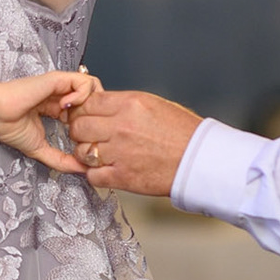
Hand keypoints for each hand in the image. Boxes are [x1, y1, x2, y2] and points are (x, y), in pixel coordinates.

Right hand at [0, 69, 100, 172]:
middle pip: (95, 98)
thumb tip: (82, 171)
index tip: (82, 139)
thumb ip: (61, 160)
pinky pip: (84, 82)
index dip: (91, 125)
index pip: (86, 112)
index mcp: (56, 109)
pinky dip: (82, 96)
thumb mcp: (40, 149)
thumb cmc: (8, 126)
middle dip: (97, 114)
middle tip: (85, 128)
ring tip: (76, 117)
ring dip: (91, 104)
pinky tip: (67, 108)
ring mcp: (60, 86)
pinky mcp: (58, 79)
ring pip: (94, 87)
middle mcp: (60, 96)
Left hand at [67, 91, 202, 195]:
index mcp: (130, 104)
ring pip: (81, 150)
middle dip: (80, 130)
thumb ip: (123, 104)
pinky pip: (92, 175)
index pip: (87, 103)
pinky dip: (95, 173)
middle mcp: (121, 127)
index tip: (84, 115)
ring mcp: (119, 153)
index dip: (82, 109)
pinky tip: (105, 169)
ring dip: (86, 153)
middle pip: (78, 126)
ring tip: (98, 153)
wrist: (200, 159)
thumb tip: (100, 105)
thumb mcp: (154, 104)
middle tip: (88, 134)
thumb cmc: (184, 133)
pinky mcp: (122, 176)